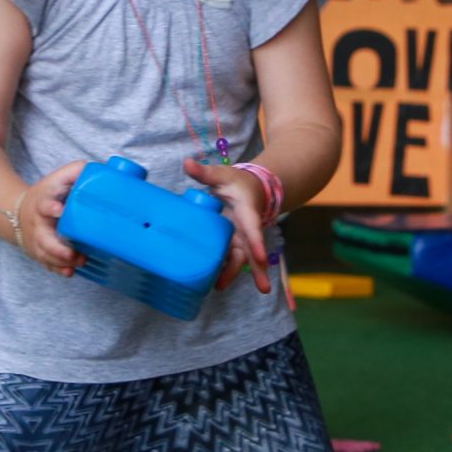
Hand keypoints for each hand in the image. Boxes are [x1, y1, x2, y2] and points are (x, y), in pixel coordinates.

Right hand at [14, 160, 88, 275]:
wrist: (17, 213)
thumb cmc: (45, 196)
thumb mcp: (56, 180)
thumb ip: (75, 172)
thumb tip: (100, 169)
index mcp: (42, 204)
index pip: (44, 205)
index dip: (51, 207)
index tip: (60, 209)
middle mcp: (38, 225)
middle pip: (44, 239)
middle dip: (57, 248)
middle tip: (73, 253)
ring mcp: (37, 241)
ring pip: (46, 255)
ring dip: (62, 261)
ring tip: (80, 261)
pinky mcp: (40, 252)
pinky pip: (47, 264)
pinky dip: (58, 269)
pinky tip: (69, 272)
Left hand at [185, 157, 276, 295]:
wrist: (252, 189)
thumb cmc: (236, 182)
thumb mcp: (222, 175)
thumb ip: (205, 172)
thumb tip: (187, 162)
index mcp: (248, 212)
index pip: (254, 228)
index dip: (257, 242)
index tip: (261, 257)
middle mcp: (247, 229)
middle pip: (254, 251)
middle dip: (258, 269)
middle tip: (264, 288)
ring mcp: (242, 238)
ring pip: (242, 259)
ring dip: (235, 274)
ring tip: (221, 288)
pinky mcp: (235, 244)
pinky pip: (231, 259)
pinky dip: (224, 270)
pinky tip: (214, 283)